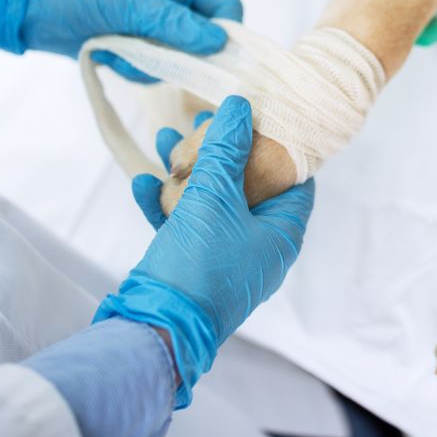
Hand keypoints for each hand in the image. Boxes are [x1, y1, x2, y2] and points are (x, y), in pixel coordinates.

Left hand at [0, 0, 242, 80]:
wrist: (33, 8)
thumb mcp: (133, 2)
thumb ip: (177, 23)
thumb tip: (220, 42)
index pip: (225, 4)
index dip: (228, 28)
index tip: (217, 52)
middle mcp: (176, 4)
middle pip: (208, 37)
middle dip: (185, 52)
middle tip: (162, 58)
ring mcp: (158, 29)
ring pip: (183, 59)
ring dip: (155, 63)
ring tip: (122, 52)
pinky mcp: (140, 50)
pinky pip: (157, 70)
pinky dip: (137, 69)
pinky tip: (112, 57)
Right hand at [95, 95, 314, 406]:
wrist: (156, 330)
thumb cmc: (200, 263)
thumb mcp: (215, 197)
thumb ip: (226, 149)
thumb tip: (239, 106)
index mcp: (283, 231)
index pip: (295, 177)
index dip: (278, 145)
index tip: (257, 117)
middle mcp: (260, 245)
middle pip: (248, 184)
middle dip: (220, 151)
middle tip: (200, 122)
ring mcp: (226, 257)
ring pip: (211, 201)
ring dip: (188, 171)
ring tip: (165, 139)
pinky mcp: (194, 267)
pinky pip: (186, 226)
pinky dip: (166, 203)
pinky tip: (141, 182)